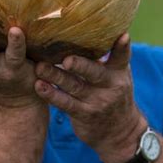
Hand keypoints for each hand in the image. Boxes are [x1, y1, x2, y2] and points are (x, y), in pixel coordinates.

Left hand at [34, 34, 147, 162]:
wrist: (119, 133)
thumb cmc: (114, 94)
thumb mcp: (118, 76)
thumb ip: (109, 57)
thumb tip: (91, 29)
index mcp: (119, 72)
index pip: (122, 57)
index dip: (122, 47)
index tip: (123, 36)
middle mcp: (110, 86)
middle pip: (93, 72)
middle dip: (80, 65)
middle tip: (66, 58)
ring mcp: (96, 101)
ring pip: (74, 86)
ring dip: (56, 76)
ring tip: (40, 67)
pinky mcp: (83, 114)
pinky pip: (65, 103)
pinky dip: (51, 94)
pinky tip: (39, 85)